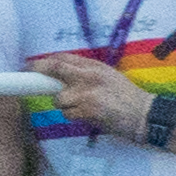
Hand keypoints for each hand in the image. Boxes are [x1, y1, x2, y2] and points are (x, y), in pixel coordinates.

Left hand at [32, 50, 146, 137]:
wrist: (145, 114)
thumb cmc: (125, 96)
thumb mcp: (108, 75)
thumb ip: (85, 71)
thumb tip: (57, 70)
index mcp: (94, 66)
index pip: (62, 58)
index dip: (42, 62)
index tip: (30, 66)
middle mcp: (89, 76)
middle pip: (54, 70)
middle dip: (38, 75)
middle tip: (31, 81)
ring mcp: (87, 94)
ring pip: (59, 99)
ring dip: (64, 105)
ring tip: (80, 107)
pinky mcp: (88, 111)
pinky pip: (68, 114)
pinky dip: (74, 116)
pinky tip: (88, 116)